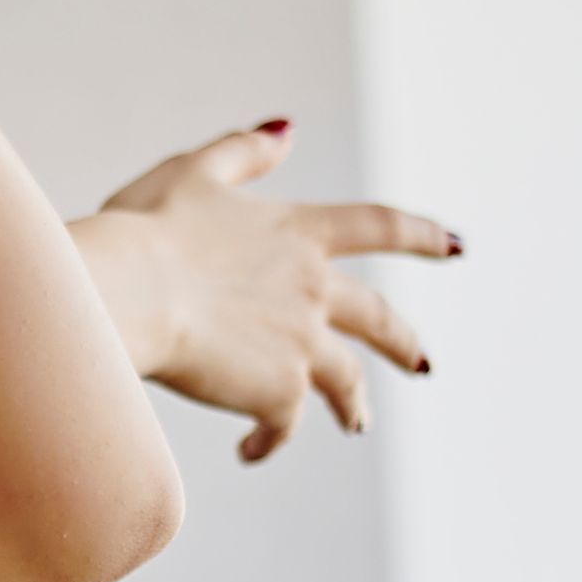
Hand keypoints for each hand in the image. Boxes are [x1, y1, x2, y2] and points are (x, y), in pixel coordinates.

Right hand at [73, 122, 453, 460]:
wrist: (126, 293)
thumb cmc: (146, 230)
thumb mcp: (192, 173)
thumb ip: (242, 153)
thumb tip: (285, 131)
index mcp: (298, 232)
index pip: (379, 227)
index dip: (420, 235)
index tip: (455, 246)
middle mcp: (313, 288)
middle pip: (379, 318)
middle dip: (405, 341)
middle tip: (423, 363)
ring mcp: (302, 343)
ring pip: (348, 381)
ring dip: (354, 404)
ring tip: (356, 421)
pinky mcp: (279, 392)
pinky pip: (284, 425)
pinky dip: (270, 440)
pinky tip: (252, 450)